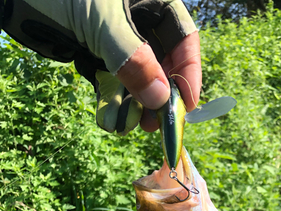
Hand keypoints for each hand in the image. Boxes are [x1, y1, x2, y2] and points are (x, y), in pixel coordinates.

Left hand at [3, 0, 201, 134]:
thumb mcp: (104, 23)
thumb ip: (134, 60)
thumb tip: (160, 100)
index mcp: (150, 0)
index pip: (182, 38)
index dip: (188, 73)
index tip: (185, 105)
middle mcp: (136, 19)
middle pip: (161, 62)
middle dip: (158, 95)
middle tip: (154, 123)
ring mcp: (113, 38)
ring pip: (135, 77)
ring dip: (133, 105)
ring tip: (129, 126)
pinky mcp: (92, 52)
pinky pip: (109, 80)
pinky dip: (110, 101)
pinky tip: (109, 120)